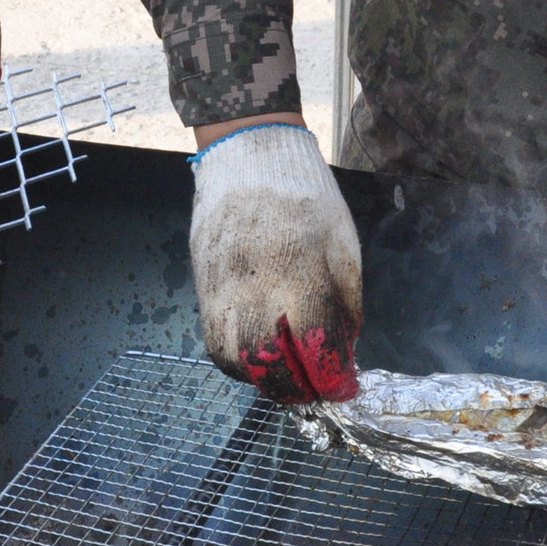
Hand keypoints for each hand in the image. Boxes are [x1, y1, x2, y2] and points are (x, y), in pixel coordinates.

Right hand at [189, 122, 361, 402]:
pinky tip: (259, 353)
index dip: (332, 376)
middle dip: (296, 388)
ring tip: (287, 374)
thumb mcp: (343, 246)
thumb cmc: (307, 200)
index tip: (344, 386)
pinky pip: (213, 339)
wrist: (248, 157)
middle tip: (315, 389)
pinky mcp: (201, 287)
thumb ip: (345, 302)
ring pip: (233, 359)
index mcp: (299, 272)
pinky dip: (238, 359)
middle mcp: (254, 287)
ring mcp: (221, 288)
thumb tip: (344, 351)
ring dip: (262, 379)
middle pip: (268, 364)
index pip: (315, 346)